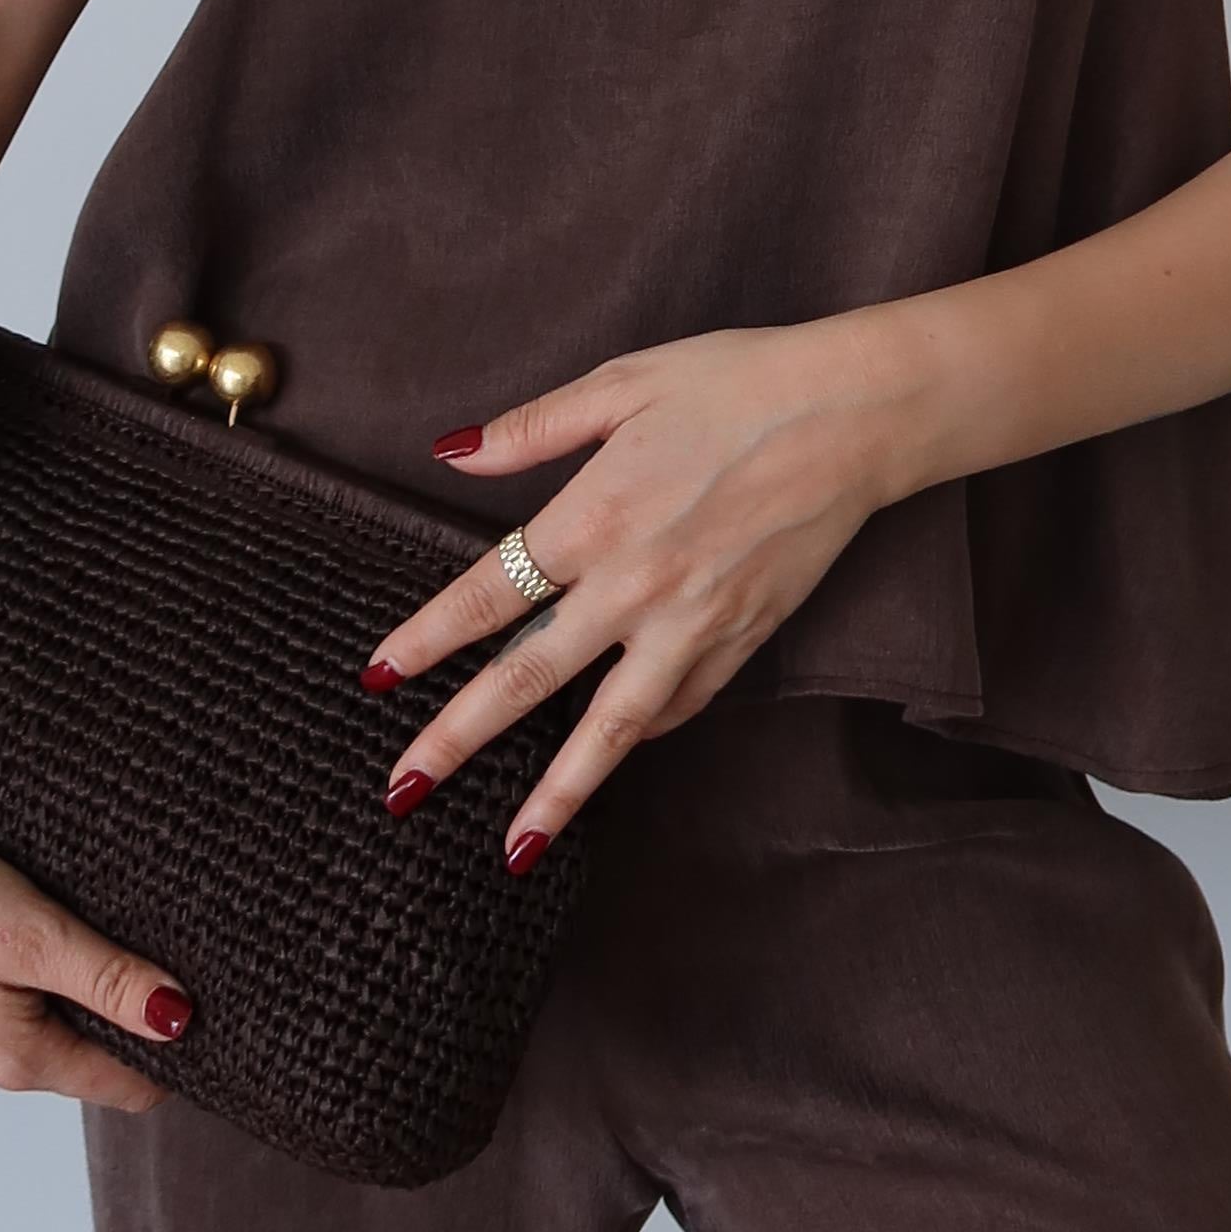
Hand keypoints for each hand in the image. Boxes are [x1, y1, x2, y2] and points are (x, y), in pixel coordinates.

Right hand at [0, 816, 194, 1119]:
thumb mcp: (35, 935)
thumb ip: (109, 981)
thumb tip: (179, 1022)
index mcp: (15, 1062)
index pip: (121, 1085)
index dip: (168, 1054)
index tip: (201, 1016)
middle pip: (79, 1056)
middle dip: (112, 1016)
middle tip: (137, 954)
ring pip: (34, 1031)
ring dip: (59, 994)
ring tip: (67, 935)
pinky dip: (13, 982)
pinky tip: (7, 937)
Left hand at [364, 312, 925, 861]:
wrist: (851, 415)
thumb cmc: (736, 383)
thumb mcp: (623, 382)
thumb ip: (533, 427)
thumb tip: (451, 452)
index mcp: (592, 517)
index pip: (487, 594)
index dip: (426, 639)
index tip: (379, 675)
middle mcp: (632, 586)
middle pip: (527, 678)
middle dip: (458, 739)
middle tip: (403, 789)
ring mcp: (691, 624)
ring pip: (609, 727)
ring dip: (558, 792)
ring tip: (515, 849)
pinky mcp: (742, 640)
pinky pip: (680, 705)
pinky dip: (641, 737)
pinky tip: (613, 756)